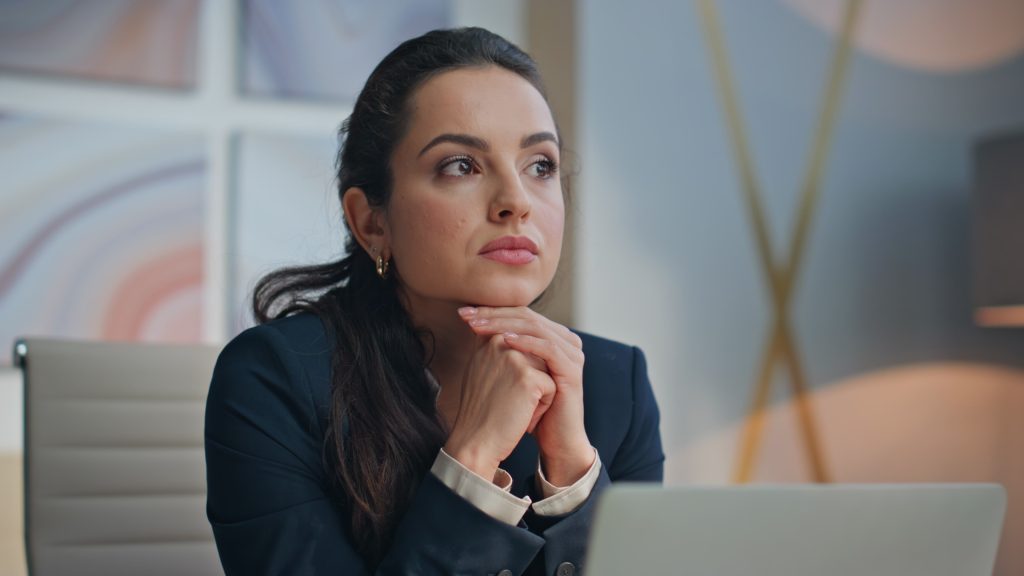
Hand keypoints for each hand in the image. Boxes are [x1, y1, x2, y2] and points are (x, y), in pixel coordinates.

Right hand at [442, 333, 555, 481]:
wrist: (476, 442)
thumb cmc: (481, 410)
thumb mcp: (481, 368)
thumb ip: (495, 346)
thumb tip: (514, 334)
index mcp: (489, 337)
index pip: (524, 341)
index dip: (524, 369)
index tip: (507, 389)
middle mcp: (500, 341)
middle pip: (539, 355)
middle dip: (533, 378)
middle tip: (508, 399)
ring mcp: (513, 357)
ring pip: (548, 369)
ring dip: (540, 390)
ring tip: (515, 405)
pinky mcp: (527, 376)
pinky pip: (551, 386)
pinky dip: (542, 405)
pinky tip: (521, 414)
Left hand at [460, 306, 593, 485]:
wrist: (553, 440)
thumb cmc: (529, 408)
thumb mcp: (512, 372)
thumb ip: (500, 347)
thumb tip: (472, 322)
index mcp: (553, 337)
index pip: (520, 314)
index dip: (491, 311)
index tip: (462, 313)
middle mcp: (566, 340)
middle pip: (527, 316)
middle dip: (494, 314)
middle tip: (467, 316)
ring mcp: (572, 353)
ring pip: (535, 327)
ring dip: (504, 325)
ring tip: (479, 326)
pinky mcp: (572, 369)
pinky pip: (548, 348)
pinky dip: (525, 342)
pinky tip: (504, 340)